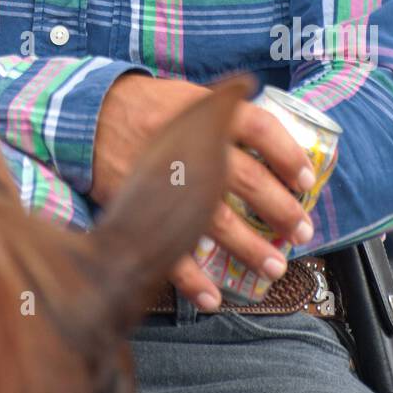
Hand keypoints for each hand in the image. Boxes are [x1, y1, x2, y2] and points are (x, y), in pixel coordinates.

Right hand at [91, 74, 316, 310]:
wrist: (86, 119)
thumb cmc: (148, 110)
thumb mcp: (189, 95)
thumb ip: (227, 110)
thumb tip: (273, 125)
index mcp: (203, 113)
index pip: (259, 128)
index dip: (287, 155)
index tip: (305, 180)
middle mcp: (188, 145)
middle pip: (246, 178)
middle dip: (280, 209)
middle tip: (302, 232)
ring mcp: (164, 179)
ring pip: (215, 219)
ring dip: (249, 248)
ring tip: (274, 266)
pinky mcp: (139, 207)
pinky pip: (168, 250)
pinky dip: (192, 279)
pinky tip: (212, 297)